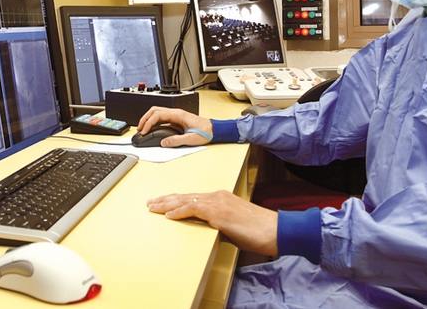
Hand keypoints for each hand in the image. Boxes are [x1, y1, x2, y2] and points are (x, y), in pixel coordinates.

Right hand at [136, 106, 212, 147]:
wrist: (214, 130)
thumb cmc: (206, 132)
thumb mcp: (191, 139)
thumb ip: (176, 141)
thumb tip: (163, 143)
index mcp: (178, 115)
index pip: (158, 115)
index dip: (148, 123)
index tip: (144, 131)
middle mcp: (176, 113)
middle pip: (155, 111)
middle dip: (145, 119)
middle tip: (139, 129)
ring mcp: (176, 116)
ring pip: (157, 113)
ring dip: (148, 120)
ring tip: (142, 129)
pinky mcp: (176, 121)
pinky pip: (162, 119)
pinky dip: (154, 123)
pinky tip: (151, 130)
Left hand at [147, 190, 277, 255]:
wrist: (275, 229)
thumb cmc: (260, 230)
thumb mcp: (234, 225)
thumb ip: (219, 224)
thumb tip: (208, 229)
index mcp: (221, 197)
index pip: (192, 197)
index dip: (175, 200)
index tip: (163, 204)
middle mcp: (218, 196)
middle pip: (185, 196)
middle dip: (166, 200)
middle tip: (151, 203)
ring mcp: (218, 202)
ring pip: (185, 200)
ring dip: (167, 204)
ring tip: (153, 207)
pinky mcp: (219, 212)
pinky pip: (193, 209)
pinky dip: (179, 211)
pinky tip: (169, 215)